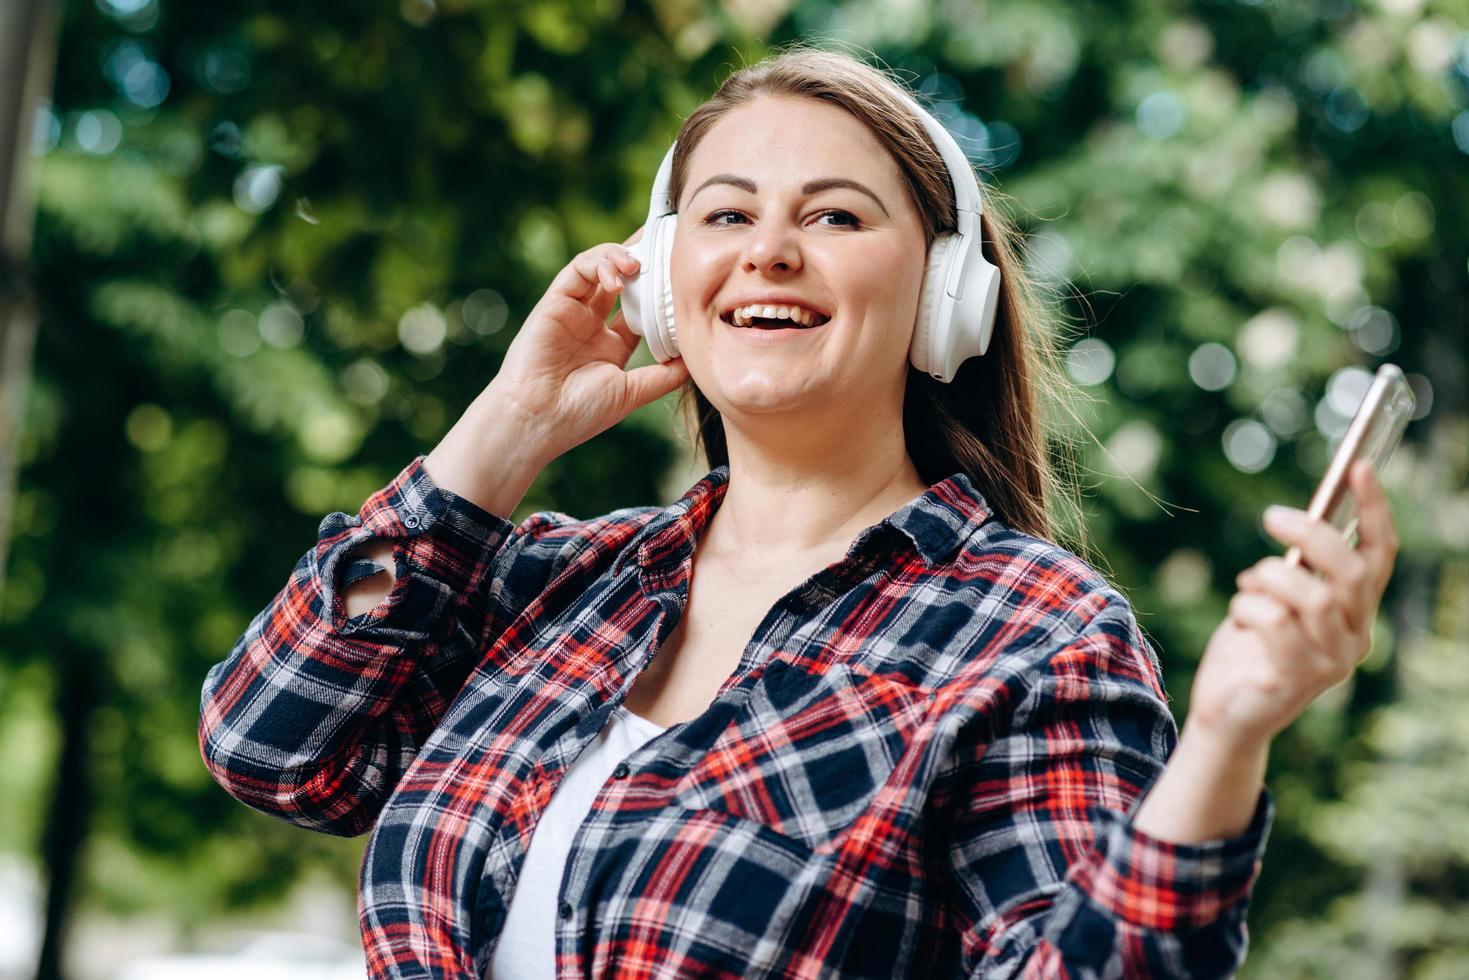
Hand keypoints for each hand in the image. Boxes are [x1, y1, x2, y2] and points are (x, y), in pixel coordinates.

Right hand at [488, 225, 690, 462]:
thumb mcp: (632, 392)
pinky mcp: (554, 302)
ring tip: (639, 263)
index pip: (640, 305)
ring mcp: (572, 311)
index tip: (681, 271)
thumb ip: (664, 375)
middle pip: (621, 278)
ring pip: (599, 267)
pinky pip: (577, 270)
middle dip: (643, 257)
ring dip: (620, 257)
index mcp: (611, 344)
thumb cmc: (579, 413)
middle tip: (664, 242)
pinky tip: (618, 276)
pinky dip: (598, 264)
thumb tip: (697, 358)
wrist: (538, 420)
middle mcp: (592, 324)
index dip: (659, 287)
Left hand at [1185, 459, 1400, 749]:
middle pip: (1348, 571)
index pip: (1379, 556)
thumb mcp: (1276, 600)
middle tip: (1271, 516)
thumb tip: (1297, 521)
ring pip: (1308, 595)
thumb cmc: (1250, 649)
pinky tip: (1239, 621)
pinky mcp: (1298, 679)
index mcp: (1356, 613)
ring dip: (1267, 577)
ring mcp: (1331, 663)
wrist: (1225, 712)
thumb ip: (1295, 570)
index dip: (1374, 510)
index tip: (1360, 467)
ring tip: (1247, 585)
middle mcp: (1355, 638)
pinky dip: (1246, 606)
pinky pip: (1272, 620)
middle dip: (1310, 534)